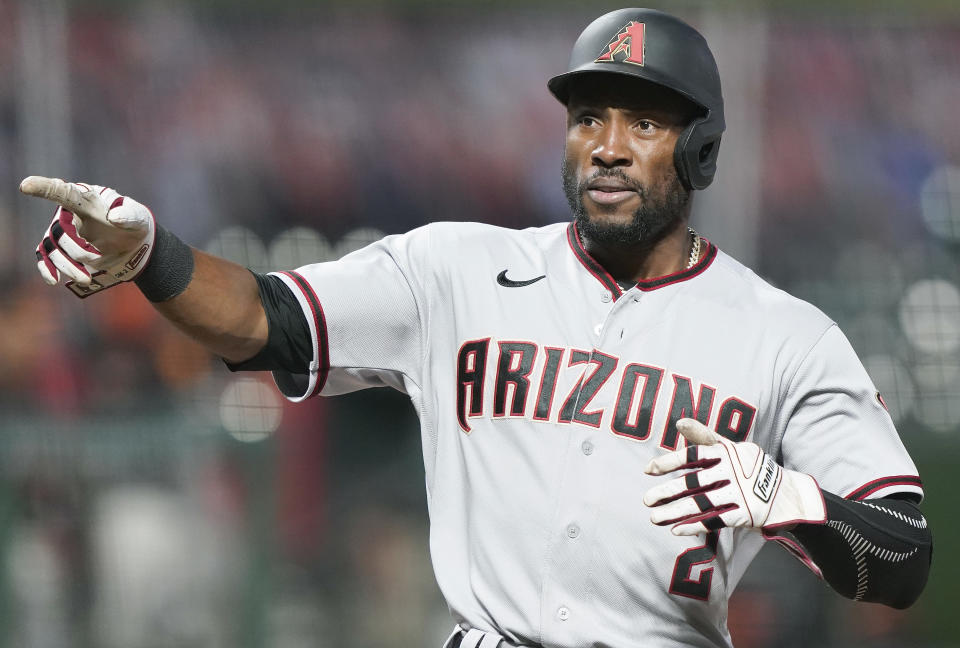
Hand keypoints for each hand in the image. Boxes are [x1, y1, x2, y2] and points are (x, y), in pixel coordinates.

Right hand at [21, 176, 154, 297]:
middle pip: (59, 231)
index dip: (44, 187)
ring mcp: (63, 232)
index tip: (26, 185)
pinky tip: (53, 280)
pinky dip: (47, 269)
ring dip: (66, 266)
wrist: (135, 245)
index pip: (62, 191)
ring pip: (53, 249)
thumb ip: (130, 215)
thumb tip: (114, 217)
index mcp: (85, 199)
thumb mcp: (138, 217)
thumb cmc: (134, 224)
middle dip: (76, 249)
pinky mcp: (63, 250)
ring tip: (86, 279)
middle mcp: (68, 213)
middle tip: (99, 257)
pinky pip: (46, 258)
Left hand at [643, 418, 825, 535]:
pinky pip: (715, 521)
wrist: (787, 493)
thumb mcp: (731, 447)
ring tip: (654, 518)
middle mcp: (732, 473)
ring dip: (675, 512)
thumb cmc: (750, 467)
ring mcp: (739, 494)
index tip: (648, 470)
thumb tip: (679, 422)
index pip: (692, 456)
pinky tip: (676, 529)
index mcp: (726, 453)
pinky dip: (695, 526)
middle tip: (646, 500)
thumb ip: (704, 436)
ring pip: (700, 504)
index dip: (669, 462)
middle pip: (693, 483)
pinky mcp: (745, 514)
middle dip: (667, 492)